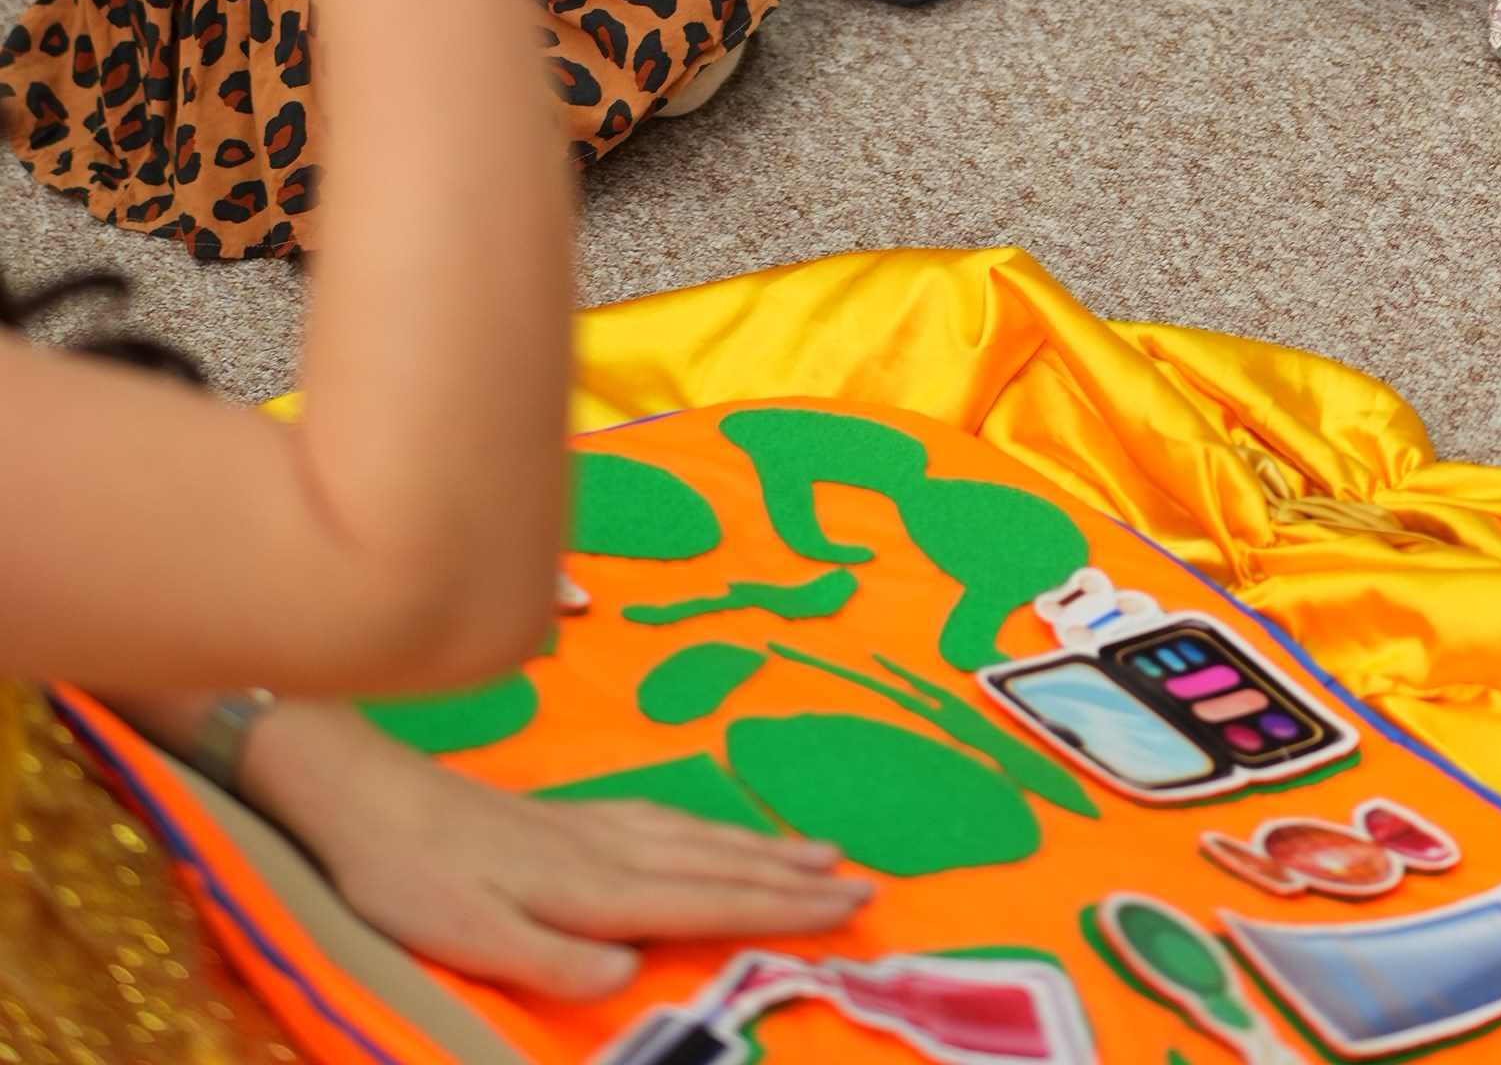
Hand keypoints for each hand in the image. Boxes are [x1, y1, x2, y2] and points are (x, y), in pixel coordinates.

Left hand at [236, 702, 870, 995]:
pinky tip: (712, 830)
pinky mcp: (564, 817)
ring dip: (762, 848)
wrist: (364, 796)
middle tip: (867, 883)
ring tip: (819, 851)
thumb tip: (632, 974)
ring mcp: (589, 826)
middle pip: (718, 863)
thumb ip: (555, 958)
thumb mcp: (472, 935)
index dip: (781, 907)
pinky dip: (707, 829)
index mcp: (594, 887)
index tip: (850, 907)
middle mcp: (607, 851)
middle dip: (794, 877)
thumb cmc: (412, 878)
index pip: (707, 899)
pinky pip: (663, 822)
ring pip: (697, 837)